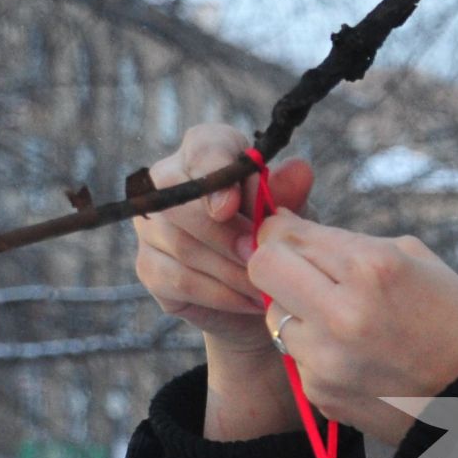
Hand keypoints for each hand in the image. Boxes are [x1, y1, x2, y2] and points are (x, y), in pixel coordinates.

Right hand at [133, 124, 313, 439]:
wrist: (270, 314)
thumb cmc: (294, 258)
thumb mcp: (306, 231)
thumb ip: (296, 202)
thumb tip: (298, 169)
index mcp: (211, 159)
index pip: (204, 143)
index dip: (214, 171)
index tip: (233, 206)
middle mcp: (171, 185)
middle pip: (181, 200)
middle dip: (226, 236)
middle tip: (265, 264)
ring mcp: (153, 229)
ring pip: (178, 242)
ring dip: (225, 270)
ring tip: (264, 290)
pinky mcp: (151, 269)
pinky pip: (174, 279)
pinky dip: (214, 294)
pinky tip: (247, 305)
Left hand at [246, 209, 457, 446]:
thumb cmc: (456, 322)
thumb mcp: (417, 261)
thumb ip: (352, 243)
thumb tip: (291, 231)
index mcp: (372, 269)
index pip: (288, 234)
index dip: (283, 228)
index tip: (289, 231)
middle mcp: (342, 314)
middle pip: (263, 268)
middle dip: (276, 261)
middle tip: (300, 268)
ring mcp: (326, 359)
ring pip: (273, 316)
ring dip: (297, 310)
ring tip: (340, 319)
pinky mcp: (320, 393)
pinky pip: (297, 356)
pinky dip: (317, 349)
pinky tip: (356, 354)